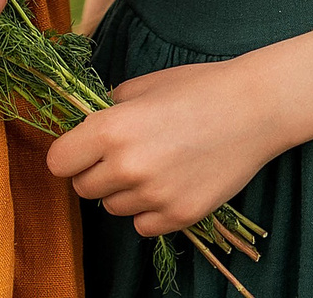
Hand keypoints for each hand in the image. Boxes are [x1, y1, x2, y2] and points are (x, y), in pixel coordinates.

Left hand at [46, 60, 279, 238]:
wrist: (253, 109)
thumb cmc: (197, 89)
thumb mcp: (141, 87)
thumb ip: (107, 111)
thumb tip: (86, 130)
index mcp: (110, 130)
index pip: (58, 162)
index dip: (69, 154)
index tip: (81, 150)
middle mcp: (127, 167)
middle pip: (83, 189)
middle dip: (95, 172)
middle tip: (122, 154)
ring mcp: (154, 195)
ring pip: (113, 208)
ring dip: (124, 191)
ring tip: (154, 164)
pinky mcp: (180, 215)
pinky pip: (142, 225)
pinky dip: (149, 210)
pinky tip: (168, 183)